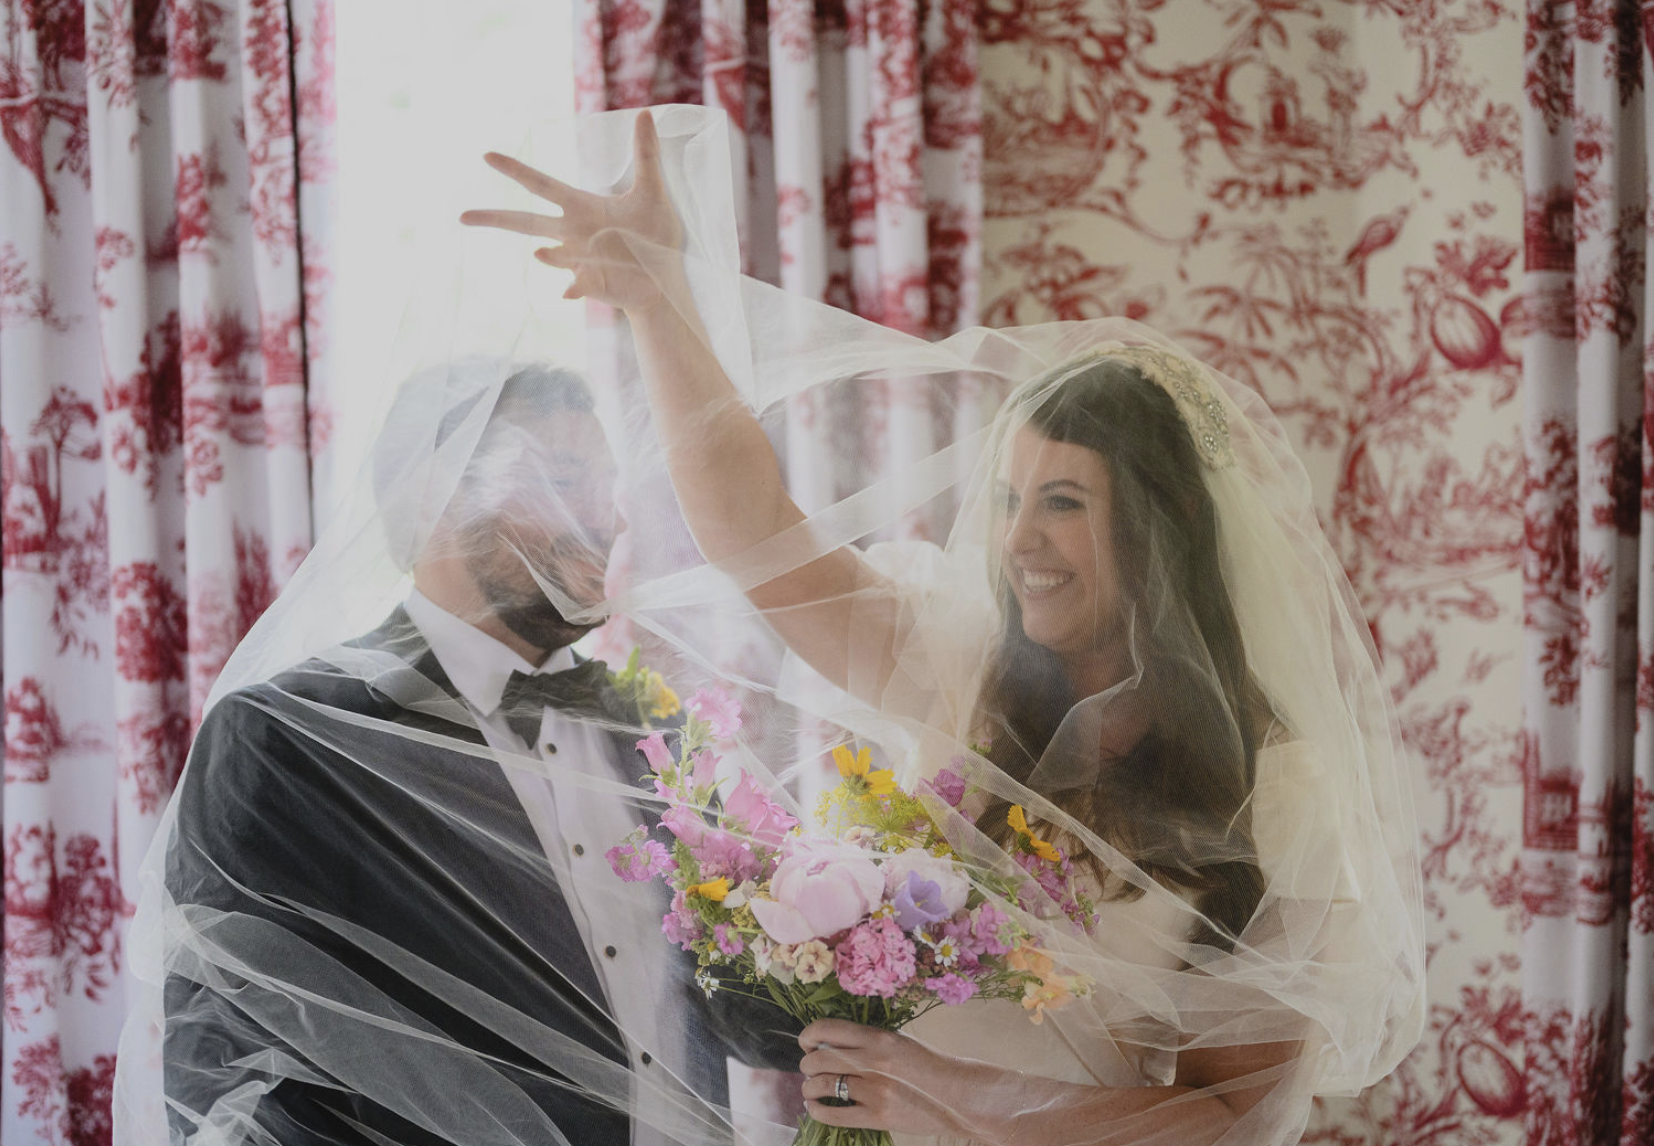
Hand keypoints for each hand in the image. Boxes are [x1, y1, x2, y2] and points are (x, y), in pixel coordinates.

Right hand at [460, 110, 682, 312]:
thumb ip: (647, 155)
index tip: (486, 156)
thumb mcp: (653, 192)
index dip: (515, 170)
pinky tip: (567, 292)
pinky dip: (571, 287)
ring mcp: (580, 262)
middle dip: (496, 218)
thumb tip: (645, 112)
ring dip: (547, 255)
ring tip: (539, 253)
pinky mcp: (593, 284)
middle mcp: (573, 234)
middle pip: (527, 223)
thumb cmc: (655, 235)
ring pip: (551, 255)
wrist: (665, 278)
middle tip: (462, 216)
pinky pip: (577, 286)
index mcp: (581, 208)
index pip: (542, 185)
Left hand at [798, 1019, 1010, 1140]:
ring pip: (821, 1085)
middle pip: (818, 1059)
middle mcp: (872, 1061)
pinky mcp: (877, 1117)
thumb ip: (867, 1040)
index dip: (808, 1035)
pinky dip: (818, 1109)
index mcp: (878, 1038)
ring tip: (812, 1088)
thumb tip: (831, 1042)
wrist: (956, 1093)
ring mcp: (874, 1090)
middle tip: (810, 1068)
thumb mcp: (899, 1041)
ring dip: (809, 1087)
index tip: (806, 1042)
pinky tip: (816, 1107)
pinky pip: (834, 1113)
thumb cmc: (929, 1064)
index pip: (827, 1029)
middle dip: (807, 1064)